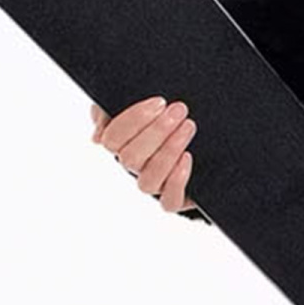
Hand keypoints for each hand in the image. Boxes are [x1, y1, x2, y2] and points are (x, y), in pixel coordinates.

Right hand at [91, 95, 200, 218]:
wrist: (206, 142)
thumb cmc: (165, 118)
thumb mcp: (143, 106)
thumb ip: (111, 111)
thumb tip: (98, 136)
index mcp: (120, 144)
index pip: (112, 139)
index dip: (133, 120)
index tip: (159, 102)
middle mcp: (134, 168)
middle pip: (131, 159)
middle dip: (157, 131)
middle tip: (179, 110)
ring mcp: (154, 185)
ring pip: (148, 182)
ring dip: (168, 152)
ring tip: (188, 127)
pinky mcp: (174, 199)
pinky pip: (169, 202)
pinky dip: (176, 182)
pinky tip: (187, 158)